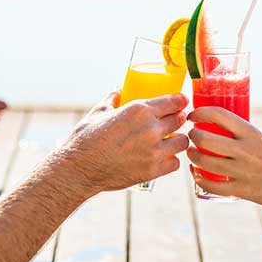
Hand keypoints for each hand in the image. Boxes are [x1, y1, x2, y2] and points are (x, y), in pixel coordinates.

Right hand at [59, 91, 189, 192]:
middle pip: (180, 120)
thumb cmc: (86, 138)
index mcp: (139, 110)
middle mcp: (150, 129)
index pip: (174, 102)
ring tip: (169, 140)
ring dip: (177, 140)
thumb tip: (118, 91)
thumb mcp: (98, 111)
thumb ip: (112, 99)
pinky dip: (170, 160)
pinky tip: (162, 157)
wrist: (79, 168)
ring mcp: (153, 151)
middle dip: (178, 118)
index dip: (180, 101)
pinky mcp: (153, 170)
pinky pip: (175, 163)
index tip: (181, 102)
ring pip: (182, 142)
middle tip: (174, 121)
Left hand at [186, 107, 261, 213]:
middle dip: (193, 136)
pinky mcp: (241, 190)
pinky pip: (212, 185)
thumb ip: (241, 133)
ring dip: (193, 156)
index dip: (200, 112)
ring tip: (192, 153)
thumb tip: (217, 124)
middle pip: (205, 139)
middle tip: (192, 136)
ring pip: (204, 162)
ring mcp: (242, 171)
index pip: (219, 115)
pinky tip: (197, 174)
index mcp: (251, 133)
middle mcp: (246, 150)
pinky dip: (199, 179)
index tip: (193, 115)